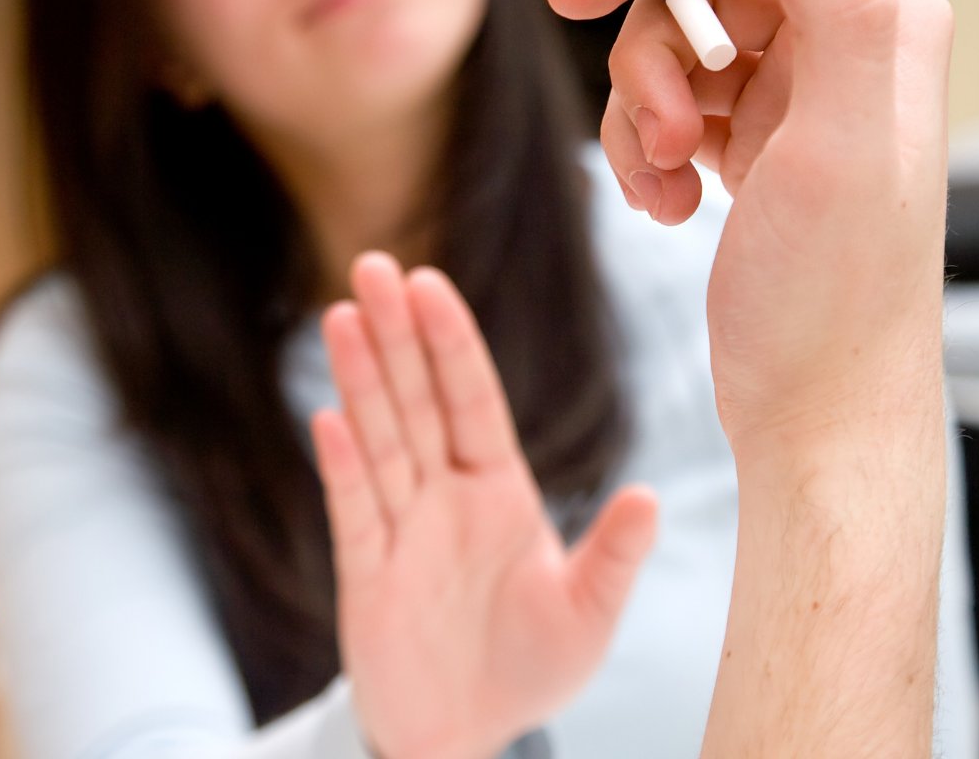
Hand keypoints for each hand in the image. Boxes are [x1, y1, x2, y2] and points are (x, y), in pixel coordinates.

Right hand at [312, 252, 656, 758]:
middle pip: (417, 399)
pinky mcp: (365, 576)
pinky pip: (353, 511)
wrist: (468, 735)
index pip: (472, 397)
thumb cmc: (530, 664)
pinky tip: (328, 418)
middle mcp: (445, 493)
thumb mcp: (586, 614)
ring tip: (341, 315)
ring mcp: (401, 529)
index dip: (451, 341)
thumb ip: (613, 556)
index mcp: (499, 486)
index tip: (429, 283)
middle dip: (396, 335)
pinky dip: (342, 466)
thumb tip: (650, 498)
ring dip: (360, 380)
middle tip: (372, 266)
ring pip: (379, 439)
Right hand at [547, 0, 951, 445]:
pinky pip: (666, 108)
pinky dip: (644, 154)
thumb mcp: (841, 151)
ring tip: (663, 187)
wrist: (814, 405)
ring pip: (668, 52)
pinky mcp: (751, 143)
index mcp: (873, 26)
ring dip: (640, 119)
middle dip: (649, 65)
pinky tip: (665, 206)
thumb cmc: (833, 303)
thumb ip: (842, 4)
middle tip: (662, 140)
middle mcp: (836, 49)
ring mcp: (789, 97)